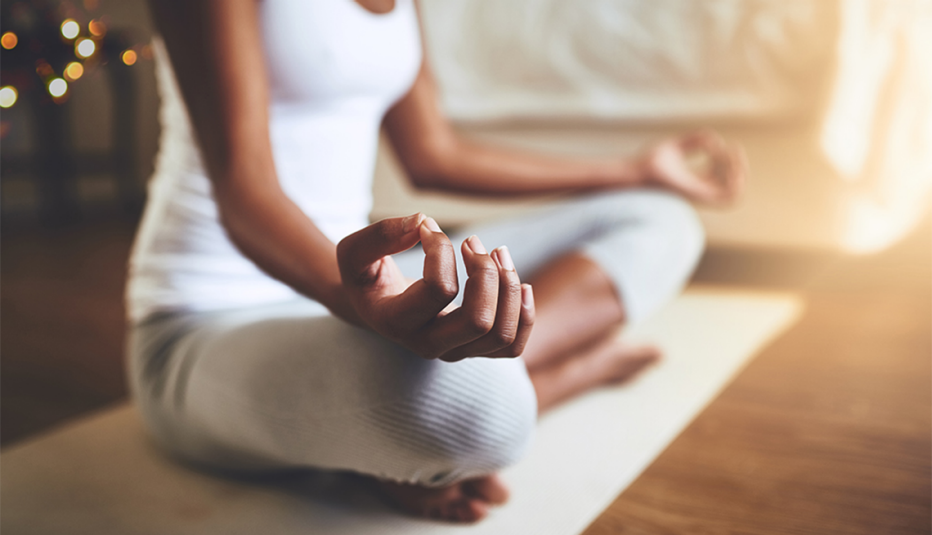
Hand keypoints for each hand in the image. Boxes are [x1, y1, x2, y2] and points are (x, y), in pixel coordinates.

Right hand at [336, 214, 534, 361]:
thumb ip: (382, 235)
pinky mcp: (473, 348)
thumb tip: (423, 222)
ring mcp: (454, 351)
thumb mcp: (355, 251)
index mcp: (396, 323)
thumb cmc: (365, 275)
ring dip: (510, 288)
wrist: (371, 305)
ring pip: (502, 335)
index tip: (428, 227)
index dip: (442, 250)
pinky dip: (524, 314)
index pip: (440, 290)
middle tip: (473, 242)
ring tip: (498, 253)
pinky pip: (513, 346)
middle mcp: (427, 344)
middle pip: (479, 321)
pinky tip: (521, 284)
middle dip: (486, 274)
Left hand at [638, 130, 746, 205]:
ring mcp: (700, 196)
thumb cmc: (648, 162)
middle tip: (732, 148)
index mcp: (695, 181)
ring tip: (731, 154)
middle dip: (739, 165)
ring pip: (734, 193)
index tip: (718, 143)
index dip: (728, 159)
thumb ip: (695, 141)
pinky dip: (734, 180)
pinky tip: (723, 160)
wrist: (634, 173)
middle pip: (732, 184)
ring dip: (739, 173)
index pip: (722, 176)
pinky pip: (728, 197)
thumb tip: (715, 142)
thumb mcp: (677, 146)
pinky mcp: (698, 197)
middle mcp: (700, 191)